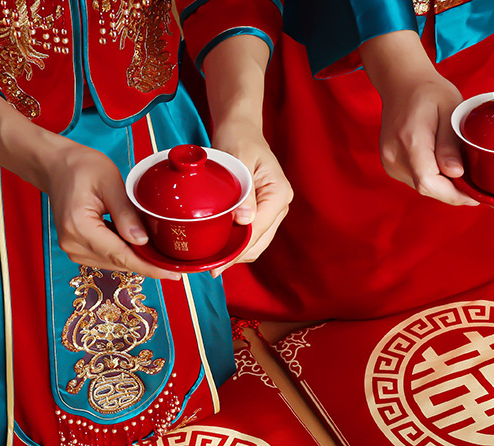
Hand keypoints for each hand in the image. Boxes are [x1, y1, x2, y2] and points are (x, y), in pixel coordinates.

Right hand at [0, 94, 179, 279]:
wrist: (57, 166)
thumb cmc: (82, 168)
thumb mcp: (110, 182)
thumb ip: (126, 213)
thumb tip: (142, 241)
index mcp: (80, 227)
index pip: (121, 256)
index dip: (150, 267)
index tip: (173, 274)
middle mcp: (74, 245)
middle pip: (120, 263)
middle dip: (147, 263)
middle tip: (173, 260)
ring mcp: (74, 250)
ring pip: (115, 263)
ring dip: (136, 258)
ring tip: (157, 248)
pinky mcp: (78, 250)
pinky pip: (108, 257)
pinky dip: (125, 252)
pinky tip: (137, 242)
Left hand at [209, 121, 292, 276]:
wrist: (241, 128)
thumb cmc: (239, 138)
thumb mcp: (239, 159)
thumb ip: (244, 192)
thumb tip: (245, 222)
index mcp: (279, 193)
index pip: (259, 229)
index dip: (239, 248)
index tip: (220, 262)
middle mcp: (280, 205)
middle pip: (260, 241)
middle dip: (238, 257)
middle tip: (213, 269)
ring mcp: (272, 210)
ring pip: (257, 243)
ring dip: (237, 254)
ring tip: (215, 263)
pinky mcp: (262, 212)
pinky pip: (252, 235)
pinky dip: (238, 244)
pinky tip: (221, 250)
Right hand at [361, 31, 476, 205]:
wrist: (402, 83)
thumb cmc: (429, 92)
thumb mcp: (450, 109)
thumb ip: (450, 143)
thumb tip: (456, 173)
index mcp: (410, 140)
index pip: (429, 182)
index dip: (453, 195)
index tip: (473, 196)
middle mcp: (394, 155)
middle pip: (426, 187)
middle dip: (452, 191)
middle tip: (473, 185)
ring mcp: (389, 162)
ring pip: (421, 186)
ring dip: (442, 184)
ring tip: (459, 169)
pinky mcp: (390, 165)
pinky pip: (415, 180)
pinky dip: (432, 178)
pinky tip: (442, 165)